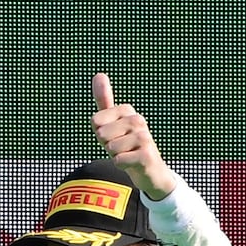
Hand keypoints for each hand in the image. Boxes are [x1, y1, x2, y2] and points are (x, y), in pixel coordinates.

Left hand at [91, 73, 175, 200]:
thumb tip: (99, 74)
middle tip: (121, 148)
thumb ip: (104, 100)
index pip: (95, 121)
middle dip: (107, 146)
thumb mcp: (112, 123)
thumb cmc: (127, 146)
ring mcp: (145, 137)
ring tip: (127, 155)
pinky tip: (132, 164)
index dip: (99, 134)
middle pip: (102, 134)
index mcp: (127, 111)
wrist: (150, 171)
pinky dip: (121, 165)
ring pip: (111, 147)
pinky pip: (119, 160)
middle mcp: (138, 120)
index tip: (113, 137)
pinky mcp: (147, 155)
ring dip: (115, 156)